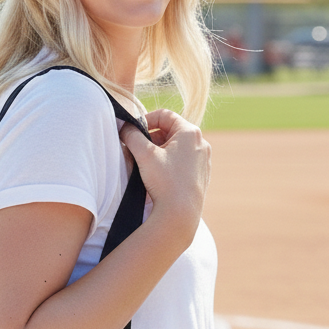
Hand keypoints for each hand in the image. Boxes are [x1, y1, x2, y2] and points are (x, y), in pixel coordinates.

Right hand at [119, 108, 210, 247]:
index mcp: (190, 132)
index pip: (164, 115)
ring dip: (159, 150)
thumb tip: (125, 126)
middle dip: (151, 137)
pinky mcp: (201, 175)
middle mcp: (201, 144)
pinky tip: (158, 175)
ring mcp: (203, 160)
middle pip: (171, 131)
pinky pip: (182, 161)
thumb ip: (132, 135)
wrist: (180, 214)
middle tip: (137, 148)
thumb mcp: (144, 154)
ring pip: (176, 147)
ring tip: (145, 163)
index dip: (145, 120)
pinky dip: (169, 162)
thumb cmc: (165, 181)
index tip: (133, 132)